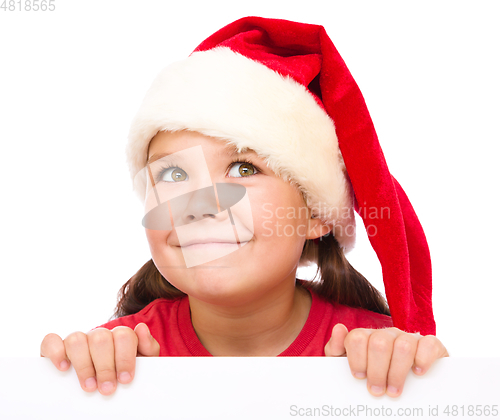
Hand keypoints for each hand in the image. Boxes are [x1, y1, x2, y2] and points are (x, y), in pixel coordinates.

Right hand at [40, 323, 159, 394]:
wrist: (109, 389)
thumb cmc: (123, 376)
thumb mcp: (142, 364)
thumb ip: (148, 348)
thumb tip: (141, 328)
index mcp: (119, 337)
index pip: (124, 335)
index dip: (125, 358)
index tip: (125, 379)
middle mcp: (98, 336)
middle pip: (101, 338)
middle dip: (105, 366)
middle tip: (107, 388)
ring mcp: (77, 341)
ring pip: (77, 339)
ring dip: (83, 364)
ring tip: (89, 386)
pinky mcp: (55, 349)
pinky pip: (50, 341)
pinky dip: (56, 352)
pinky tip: (63, 368)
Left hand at [324, 324, 448, 396]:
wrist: (407, 388)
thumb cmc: (372, 376)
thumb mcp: (348, 366)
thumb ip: (336, 350)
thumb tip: (338, 328)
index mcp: (367, 337)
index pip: (358, 338)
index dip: (357, 359)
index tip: (359, 377)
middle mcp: (388, 334)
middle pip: (379, 343)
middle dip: (377, 371)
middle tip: (377, 391)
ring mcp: (410, 338)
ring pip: (403, 345)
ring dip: (397, 372)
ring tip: (394, 391)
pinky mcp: (431, 346)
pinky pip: (429, 344)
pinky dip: (424, 359)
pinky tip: (418, 373)